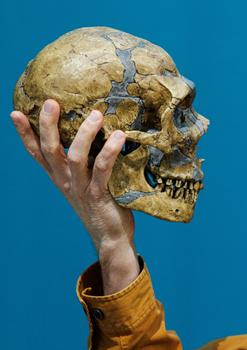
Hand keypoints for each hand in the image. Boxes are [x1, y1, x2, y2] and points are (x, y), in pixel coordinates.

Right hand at [11, 99, 139, 292]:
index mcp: (60, 178)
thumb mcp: (88, 183)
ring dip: (84, 133)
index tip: (15, 112)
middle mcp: (65, 181)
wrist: (111, 238)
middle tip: (51, 102)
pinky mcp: (98, 196)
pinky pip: (102, 169)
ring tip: (96, 114)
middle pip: (49, 149)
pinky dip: (109, 151)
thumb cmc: (103, 207)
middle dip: (47, 125)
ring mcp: (80, 189)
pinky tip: (119, 136)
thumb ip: (88, 164)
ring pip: (74, 156)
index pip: (36, 153)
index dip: (24, 134)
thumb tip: (101, 134)